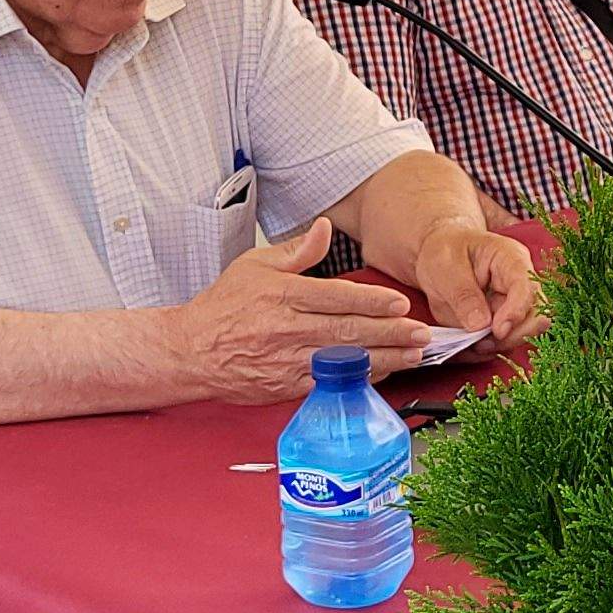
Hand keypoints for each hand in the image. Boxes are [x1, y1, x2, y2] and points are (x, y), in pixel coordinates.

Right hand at [170, 218, 434, 402]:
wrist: (192, 350)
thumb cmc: (224, 306)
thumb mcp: (255, 265)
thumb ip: (297, 250)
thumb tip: (325, 227)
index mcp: (283, 295)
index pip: (337, 297)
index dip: (372, 301)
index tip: (400, 303)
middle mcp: (288, 329)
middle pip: (348, 331)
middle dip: (390, 332)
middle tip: (421, 332)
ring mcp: (288, 360)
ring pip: (343, 360)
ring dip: (384, 358)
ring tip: (413, 354)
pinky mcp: (287, 386)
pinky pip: (330, 383)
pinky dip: (358, 379)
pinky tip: (381, 372)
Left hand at [408, 224, 543, 350]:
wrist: (436, 255)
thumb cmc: (443, 251)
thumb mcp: (446, 267)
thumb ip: (463, 295)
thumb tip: (481, 325)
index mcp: (511, 260)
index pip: (526, 288)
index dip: (516, 312)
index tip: (497, 331)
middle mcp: (520, 284)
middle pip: (535, 316)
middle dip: (511, 336)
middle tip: (480, 344)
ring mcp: (512, 304)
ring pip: (521, 334)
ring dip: (497, 346)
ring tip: (470, 345)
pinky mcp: (501, 322)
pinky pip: (502, 343)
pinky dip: (486, 350)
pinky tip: (468, 347)